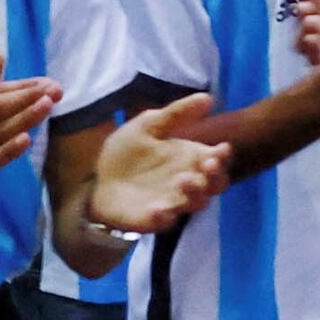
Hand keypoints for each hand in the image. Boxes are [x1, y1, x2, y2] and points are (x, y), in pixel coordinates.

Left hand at [80, 96, 231, 240]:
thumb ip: (176, 114)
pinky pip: (165, 222)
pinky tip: (157, 208)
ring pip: (196, 203)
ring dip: (194, 193)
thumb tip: (208, 98)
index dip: (223, 156)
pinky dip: (163, 216)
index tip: (222, 148)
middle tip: (208, 165)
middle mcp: (187, 182)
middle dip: (216, 176)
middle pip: (215, 185)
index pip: (216, 160)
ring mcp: (172, 202)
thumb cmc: (127, 152)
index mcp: (189, 159)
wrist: (96, 178)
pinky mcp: (154, 219)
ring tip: (182, 180)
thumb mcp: (148, 125)